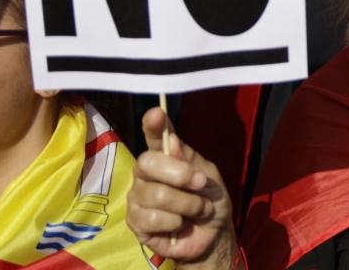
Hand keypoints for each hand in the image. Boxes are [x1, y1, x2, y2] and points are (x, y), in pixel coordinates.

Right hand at [127, 107, 237, 268]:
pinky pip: (153, 218)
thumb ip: (191, 161)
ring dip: (187, 205)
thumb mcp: (209, 177)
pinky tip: (180, 225)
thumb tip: (173, 143)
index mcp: (165, 156)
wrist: (212, 235)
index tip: (156, 113)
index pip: (155, 136)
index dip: (153, 125)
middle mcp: (146, 173)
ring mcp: (138, 197)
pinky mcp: (136, 221)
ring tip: (197, 210)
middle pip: (148, 162)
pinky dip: (176, 223)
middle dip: (180, 174)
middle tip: (201, 183)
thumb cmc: (209, 200)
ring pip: (156, 194)